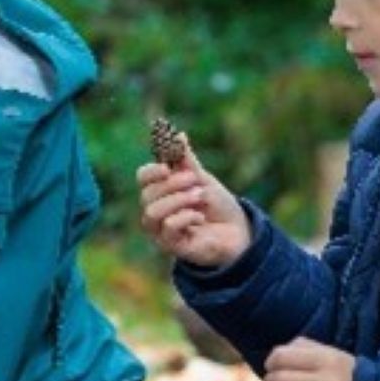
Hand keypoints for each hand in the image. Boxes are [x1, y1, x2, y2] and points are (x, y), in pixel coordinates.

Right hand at [137, 146, 250, 268]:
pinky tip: (200, 217)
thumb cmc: (217, 206)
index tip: (167, 168)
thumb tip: (179, 135)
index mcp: (160, 191)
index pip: (142, 178)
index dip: (151, 171)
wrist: (237, 231)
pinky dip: (186, 217)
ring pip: (153, 212)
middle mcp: (155, 210)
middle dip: (172, 185)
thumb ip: (187, 161)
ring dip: (178, 200)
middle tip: (195, 181)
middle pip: (146, 194)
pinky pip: (168, 227)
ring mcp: (160, 230)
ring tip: (200, 197)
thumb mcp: (203, 179)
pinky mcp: (171, 245)